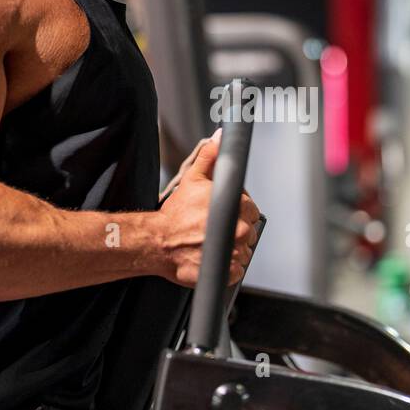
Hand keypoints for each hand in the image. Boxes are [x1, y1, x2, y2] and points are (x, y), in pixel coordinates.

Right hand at [157, 132, 260, 286]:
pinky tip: (212, 256)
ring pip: (245, 251)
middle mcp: (238, 230)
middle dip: (236, 230)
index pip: (252, 210)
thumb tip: (220, 138)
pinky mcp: (226, 271)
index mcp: (235, 207)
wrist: (157, 242)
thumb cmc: (174, 214)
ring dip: (232, 249)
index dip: (239, 212)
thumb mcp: (192, 179)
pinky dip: (228, 266)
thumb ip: (209, 157)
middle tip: (213, 230)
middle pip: (250, 231)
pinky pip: (237, 270)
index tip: (222, 215)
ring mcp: (233, 252)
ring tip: (211, 243)